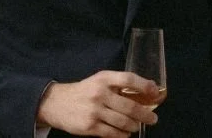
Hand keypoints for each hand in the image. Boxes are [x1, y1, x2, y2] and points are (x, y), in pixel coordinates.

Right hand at [36, 70, 159, 137]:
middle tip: (153, 119)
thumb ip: (119, 84)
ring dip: (134, 126)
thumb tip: (148, 91)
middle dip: (145, 115)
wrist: (55, 103)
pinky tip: (125, 134)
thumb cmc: (84, 91)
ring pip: (123, 122)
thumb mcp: (100, 81)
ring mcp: (94, 111)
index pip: (128, 79)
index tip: (156, 93)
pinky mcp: (89, 126)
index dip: (144, 86)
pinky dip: (122, 135)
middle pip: (129, 106)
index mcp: (104, 79)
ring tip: (137, 126)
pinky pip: (112, 133)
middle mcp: (99, 93)